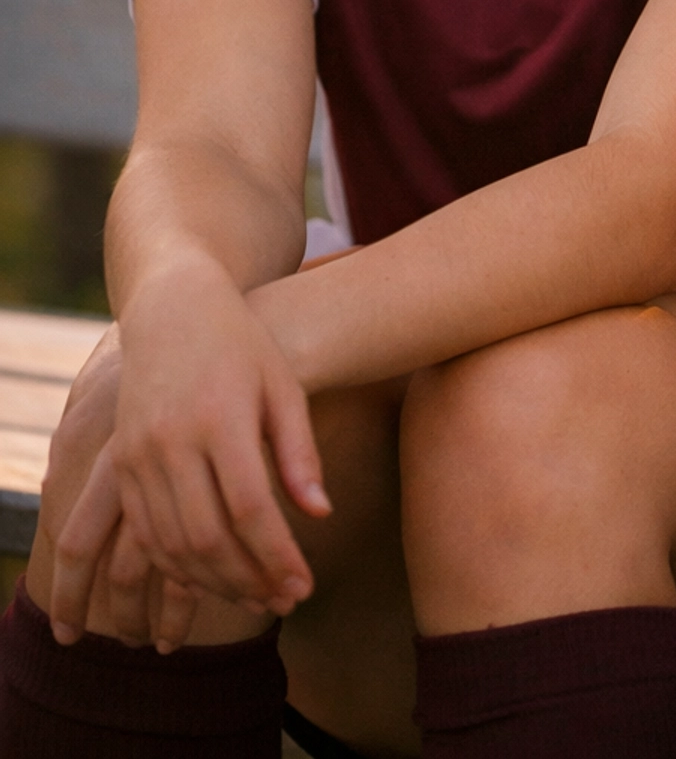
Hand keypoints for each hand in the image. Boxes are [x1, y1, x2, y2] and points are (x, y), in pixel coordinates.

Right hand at [52, 263, 329, 639]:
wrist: (174, 308)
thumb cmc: (242, 344)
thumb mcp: (282, 386)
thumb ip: (299, 452)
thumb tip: (320, 514)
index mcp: (220, 417)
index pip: (250, 508)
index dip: (277, 556)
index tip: (304, 585)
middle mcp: (172, 439)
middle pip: (208, 537)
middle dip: (248, 580)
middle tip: (284, 599)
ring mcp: (139, 453)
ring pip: (171, 545)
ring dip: (213, 582)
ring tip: (255, 596)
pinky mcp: (121, 463)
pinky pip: (144, 532)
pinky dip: (176, 565)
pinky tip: (211, 575)